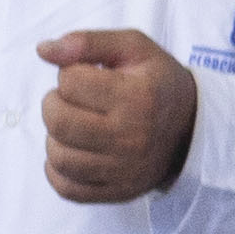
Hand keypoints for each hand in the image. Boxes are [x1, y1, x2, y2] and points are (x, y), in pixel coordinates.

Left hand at [33, 29, 201, 205]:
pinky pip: (67, 188)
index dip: (71, 73)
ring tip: (74, 126)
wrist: (192, 129)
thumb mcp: (133, 48)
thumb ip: (88, 42)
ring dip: (55, 137)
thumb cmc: (156, 83)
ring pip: (58, 157)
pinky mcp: (118, 191)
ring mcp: (126, 170)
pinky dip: (58, 171)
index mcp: (139, 97)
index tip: (89, 77)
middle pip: (58, 121)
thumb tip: (43, 51)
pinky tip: (73, 152)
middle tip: (70, 100)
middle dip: (53, 104)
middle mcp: (134, 137)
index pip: (69, 82)